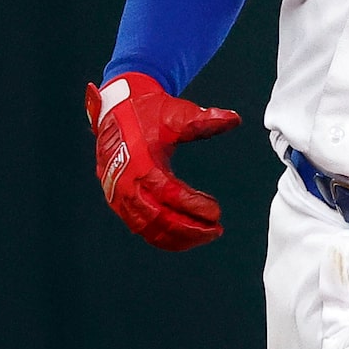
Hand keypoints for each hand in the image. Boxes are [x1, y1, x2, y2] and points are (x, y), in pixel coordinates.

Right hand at [85, 73, 241, 250]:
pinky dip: (163, 237)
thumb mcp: (175, 114)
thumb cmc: (146, 112)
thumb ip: (204, 120)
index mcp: (140, 163)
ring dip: (179, 237)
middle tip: (216, 230)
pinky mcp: (117, 202)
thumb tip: (234, 118)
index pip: (170, 194)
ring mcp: (119, 196)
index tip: (216, 211)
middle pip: (160, 219)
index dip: (194, 205)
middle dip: (190, 228)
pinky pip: (140, 228)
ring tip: (205, 235)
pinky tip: (185, 237)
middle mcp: (126, 184)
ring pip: (150, 229)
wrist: (114, 111)